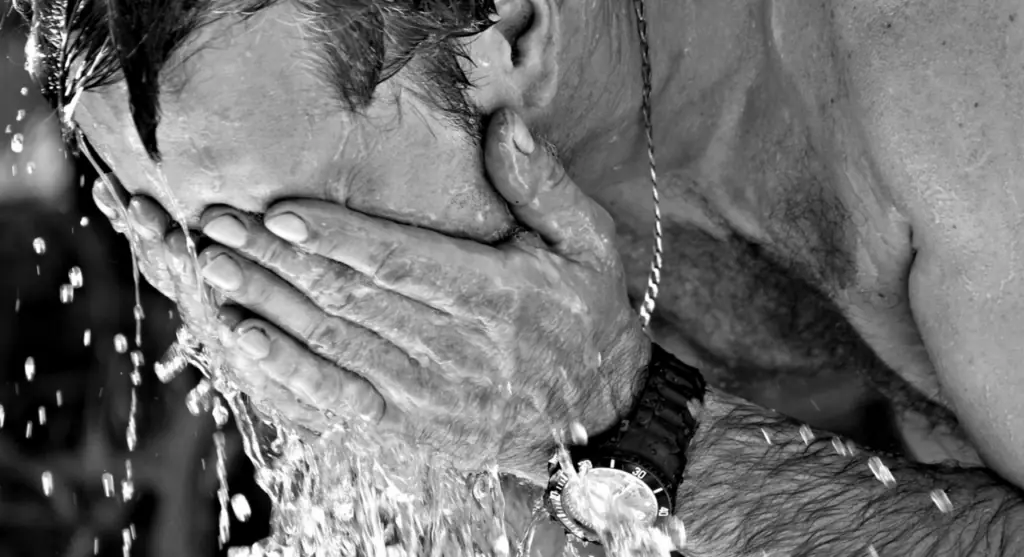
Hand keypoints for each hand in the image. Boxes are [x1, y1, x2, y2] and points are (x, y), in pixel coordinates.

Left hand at [93, 109, 649, 477]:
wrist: (594, 416)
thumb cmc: (585, 316)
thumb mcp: (587, 245)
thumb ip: (541, 186)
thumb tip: (503, 122)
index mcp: (497, 299)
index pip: (403, 263)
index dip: (337, 238)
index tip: (279, 211)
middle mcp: (457, 351)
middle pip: (352, 301)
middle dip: (278, 261)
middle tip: (219, 226)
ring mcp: (429, 398)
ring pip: (334, 346)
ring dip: (267, 306)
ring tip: (212, 270)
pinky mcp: (410, 429)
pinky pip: (337, 400)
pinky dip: (287, 372)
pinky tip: (244, 341)